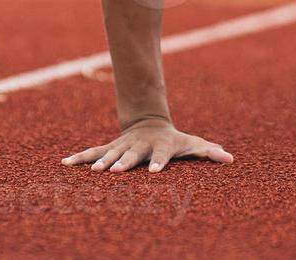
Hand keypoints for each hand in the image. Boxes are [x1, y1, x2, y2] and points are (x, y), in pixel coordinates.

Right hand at [62, 118, 233, 173]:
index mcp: (161, 146)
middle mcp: (140, 145)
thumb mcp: (193, 144)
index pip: (161, 155)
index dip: (159, 163)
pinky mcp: (110, 148)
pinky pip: (94, 152)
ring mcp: (123, 146)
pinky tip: (65, 163)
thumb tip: (230, 158)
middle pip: (132, 155)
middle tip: (117, 172)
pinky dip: (80, 157)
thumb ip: (210, 152)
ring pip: (111, 154)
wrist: (149, 122)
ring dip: (102, 162)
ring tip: (92, 172)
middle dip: (124, 164)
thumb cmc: (175, 140)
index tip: (155, 172)